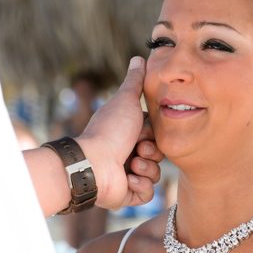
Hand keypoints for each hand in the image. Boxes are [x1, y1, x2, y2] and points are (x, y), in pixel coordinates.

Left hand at [77, 57, 163, 209]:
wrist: (94, 163)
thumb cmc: (110, 131)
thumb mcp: (125, 100)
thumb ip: (134, 81)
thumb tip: (139, 57)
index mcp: (128, 135)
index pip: (157, 137)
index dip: (155, 135)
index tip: (143, 133)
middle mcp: (127, 154)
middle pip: (158, 155)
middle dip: (152, 152)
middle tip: (138, 149)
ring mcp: (127, 175)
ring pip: (154, 175)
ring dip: (146, 169)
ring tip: (131, 165)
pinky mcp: (127, 195)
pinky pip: (147, 193)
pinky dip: (141, 186)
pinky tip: (129, 179)